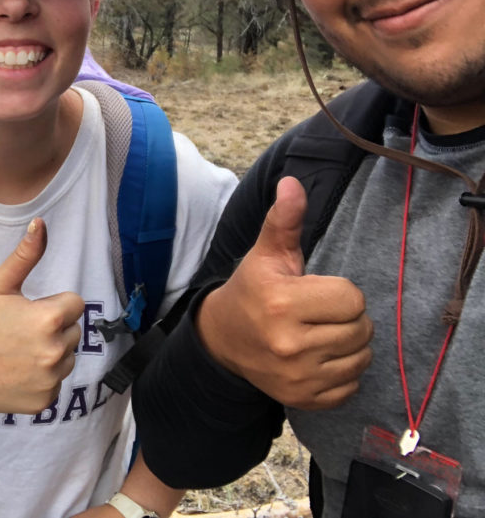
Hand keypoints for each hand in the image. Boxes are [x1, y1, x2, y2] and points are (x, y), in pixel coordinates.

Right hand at [0, 218, 84, 414]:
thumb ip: (25, 255)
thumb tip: (41, 223)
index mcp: (48, 319)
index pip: (74, 303)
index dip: (51, 304)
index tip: (26, 311)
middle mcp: (56, 352)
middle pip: (72, 331)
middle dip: (52, 327)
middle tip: (16, 331)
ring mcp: (51, 381)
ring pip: (66, 358)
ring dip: (49, 353)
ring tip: (14, 352)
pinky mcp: (43, 402)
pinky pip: (55, 383)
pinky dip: (40, 379)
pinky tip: (13, 372)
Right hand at [196, 177, 372, 408]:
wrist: (223, 340)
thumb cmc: (252, 290)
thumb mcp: (266, 254)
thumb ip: (284, 220)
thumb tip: (292, 183)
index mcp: (282, 303)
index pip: (353, 298)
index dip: (339, 291)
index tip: (316, 291)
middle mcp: (289, 344)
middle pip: (361, 329)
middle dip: (347, 318)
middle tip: (319, 313)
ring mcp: (297, 377)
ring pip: (361, 358)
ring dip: (349, 345)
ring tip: (321, 334)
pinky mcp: (304, 400)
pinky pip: (351, 386)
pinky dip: (343, 372)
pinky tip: (319, 358)